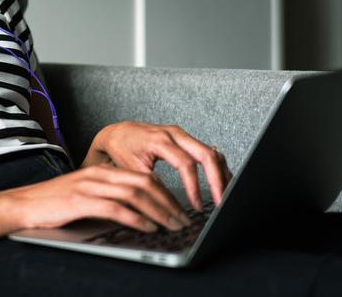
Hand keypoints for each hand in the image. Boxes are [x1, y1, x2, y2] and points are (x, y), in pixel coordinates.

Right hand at [6, 164, 193, 232]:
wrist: (23, 204)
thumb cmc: (54, 203)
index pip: (142, 176)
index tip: (179, 209)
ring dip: (159, 211)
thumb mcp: (85, 194)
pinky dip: (137, 219)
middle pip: (144, 182)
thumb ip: (109, 197)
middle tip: (183, 219)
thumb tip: (138, 211)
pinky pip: (117, 208)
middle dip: (168, 202)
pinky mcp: (81, 201)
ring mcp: (90, 187)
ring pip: (135, 194)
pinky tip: (148, 228)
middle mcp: (99, 174)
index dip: (166, 192)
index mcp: (102, 171)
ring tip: (172, 225)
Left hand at [81, 121, 232, 210]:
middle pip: (207, 155)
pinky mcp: (185, 139)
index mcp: (160, 140)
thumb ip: (149, 185)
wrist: (116, 133)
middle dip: (217, 181)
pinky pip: (207, 152)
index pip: (186, 164)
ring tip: (225, 197)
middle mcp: (174, 134)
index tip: (196, 206)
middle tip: (221, 202)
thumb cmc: (120, 148)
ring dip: (221, 175)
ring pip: (212, 152)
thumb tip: (165, 208)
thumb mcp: (130, 169)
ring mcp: (182, 135)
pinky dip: (217, 168)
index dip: (194, 187)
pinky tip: (221, 184)